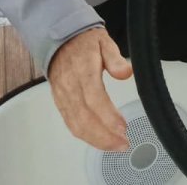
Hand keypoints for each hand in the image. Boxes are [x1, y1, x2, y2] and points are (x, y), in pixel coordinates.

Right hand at [48, 27, 133, 150]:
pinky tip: (99, 141)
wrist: (60, 41)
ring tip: (115, 146)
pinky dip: (85, 136)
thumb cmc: (84, 43)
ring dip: (96, 140)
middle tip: (123, 144)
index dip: (108, 116)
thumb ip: (115, 59)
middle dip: (104, 136)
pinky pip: (70, 124)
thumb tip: (126, 72)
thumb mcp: (104, 42)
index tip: (123, 127)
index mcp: (83, 71)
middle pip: (84, 118)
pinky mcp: (60, 103)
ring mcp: (63, 97)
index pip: (94, 98)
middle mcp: (70, 87)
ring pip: (76, 125)